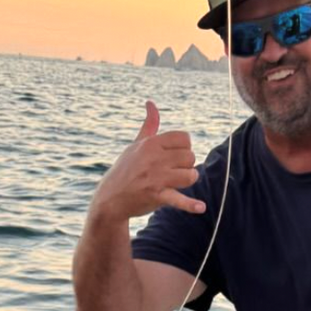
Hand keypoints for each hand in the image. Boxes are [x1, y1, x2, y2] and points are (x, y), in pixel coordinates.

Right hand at [89, 101, 205, 222]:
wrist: (110, 199)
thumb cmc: (125, 170)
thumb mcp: (135, 145)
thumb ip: (149, 125)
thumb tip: (151, 103)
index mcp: (151, 143)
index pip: (184, 138)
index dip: (185, 147)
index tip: (176, 156)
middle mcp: (154, 158)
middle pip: (190, 156)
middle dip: (186, 165)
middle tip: (173, 171)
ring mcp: (155, 177)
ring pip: (190, 175)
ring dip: (188, 180)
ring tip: (178, 183)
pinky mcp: (156, 196)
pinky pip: (178, 199)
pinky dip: (190, 205)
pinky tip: (200, 207)